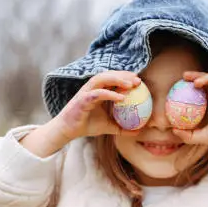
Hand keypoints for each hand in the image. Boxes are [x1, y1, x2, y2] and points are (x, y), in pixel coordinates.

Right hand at [20, 71, 139, 157]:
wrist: (68, 131)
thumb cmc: (87, 125)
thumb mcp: (108, 126)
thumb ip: (122, 127)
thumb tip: (138, 131)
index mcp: (98, 90)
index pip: (113, 79)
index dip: (125, 77)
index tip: (139, 82)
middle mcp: (92, 88)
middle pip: (109, 75)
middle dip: (124, 75)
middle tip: (138, 81)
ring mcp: (86, 92)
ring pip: (102, 79)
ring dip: (117, 80)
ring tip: (131, 85)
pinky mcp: (82, 99)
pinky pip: (97, 94)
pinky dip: (109, 94)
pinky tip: (121, 98)